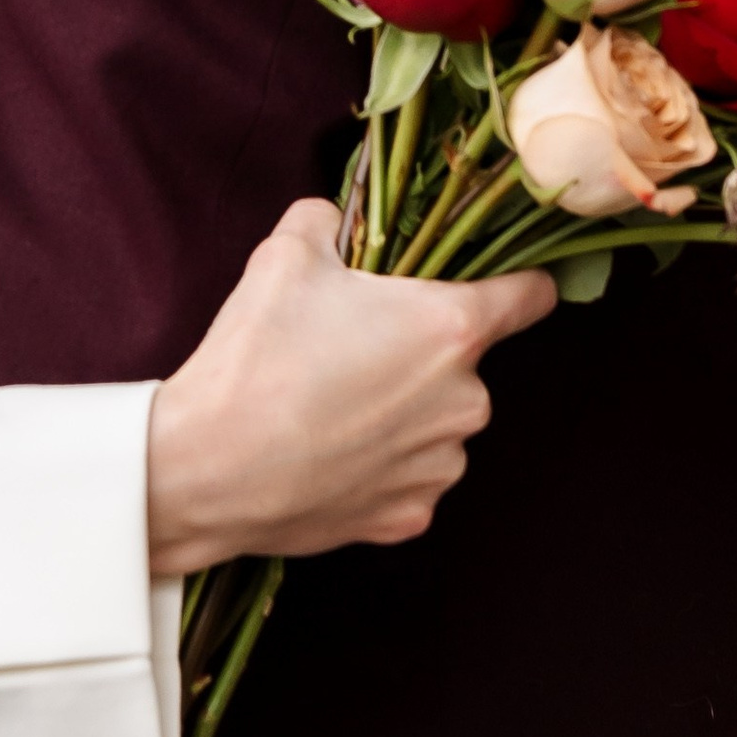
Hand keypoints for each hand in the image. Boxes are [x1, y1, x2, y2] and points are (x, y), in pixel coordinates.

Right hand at [146, 200, 553, 575]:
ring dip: (403, 414)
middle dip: (419, 354)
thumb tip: (336, 219)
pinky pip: (409, 478)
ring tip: (329, 410)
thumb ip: (326, 220)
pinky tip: (327, 456)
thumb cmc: (255, 355)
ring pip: (438, 425)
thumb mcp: (284, 255)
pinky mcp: (409, 518)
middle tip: (350, 350)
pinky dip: (379, 468)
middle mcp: (466, 401)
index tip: (504, 285)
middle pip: (464, 364)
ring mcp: (440, 467)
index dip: (519, 282)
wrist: (206, 468)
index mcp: (451, 328)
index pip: (530, 296)